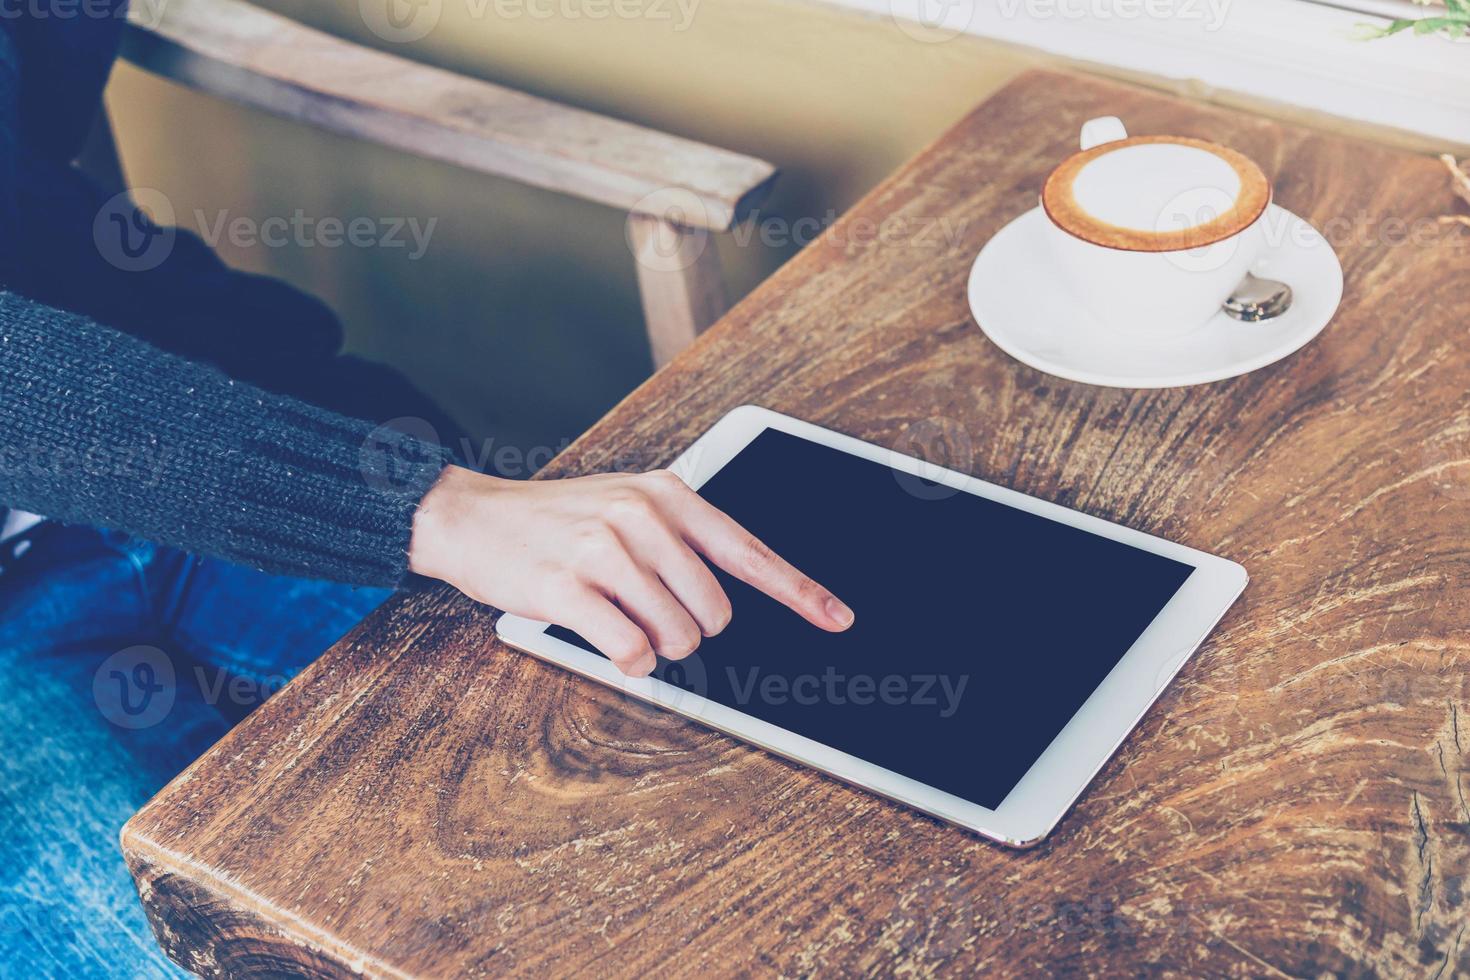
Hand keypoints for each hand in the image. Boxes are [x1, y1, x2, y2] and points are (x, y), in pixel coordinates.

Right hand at [408, 465, 853, 675]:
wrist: (474, 519)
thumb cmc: (560, 522)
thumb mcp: (629, 507)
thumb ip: (683, 543)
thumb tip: (734, 600)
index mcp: (668, 495)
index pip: (750, 551)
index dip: (800, 591)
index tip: (837, 618)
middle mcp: (641, 516)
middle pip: (715, 612)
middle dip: (690, 628)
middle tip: (649, 611)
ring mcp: (603, 550)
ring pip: (676, 636)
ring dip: (655, 646)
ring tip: (619, 618)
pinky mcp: (567, 588)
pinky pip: (630, 651)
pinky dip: (628, 660)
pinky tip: (608, 640)